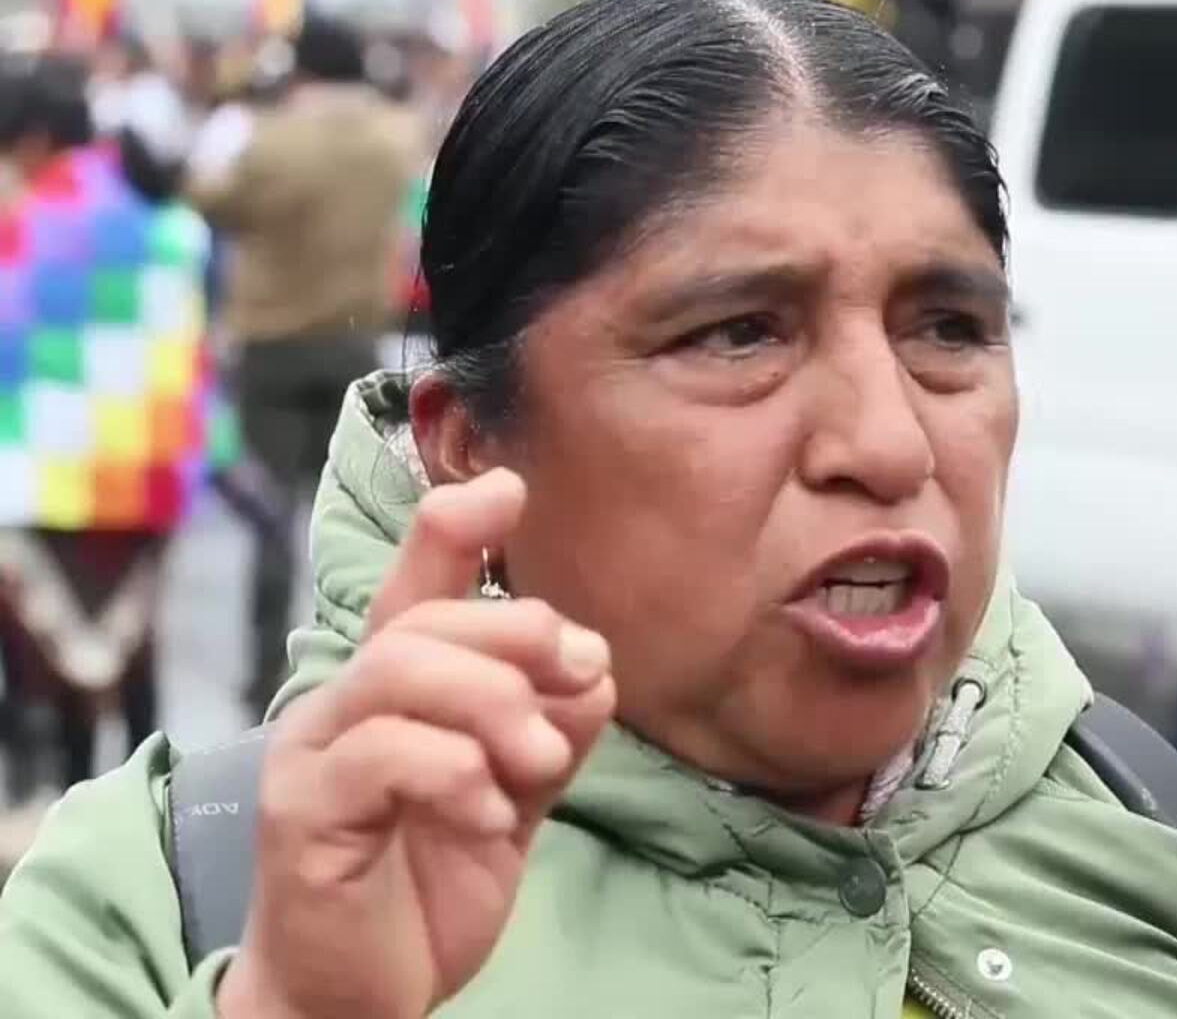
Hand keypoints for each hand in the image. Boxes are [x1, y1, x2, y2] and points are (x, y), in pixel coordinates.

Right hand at [216, 469, 616, 1018]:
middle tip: (582, 679)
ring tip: (540, 763)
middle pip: (424, 620)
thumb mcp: (512, 795)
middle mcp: (343, 704)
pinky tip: (492, 819)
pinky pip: (384, 755)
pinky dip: (457, 775)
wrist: (360, 993)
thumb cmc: (429, 883)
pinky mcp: (301, 815)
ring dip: (495, 705)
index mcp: (395, 690)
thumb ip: (548, 729)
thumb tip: (595, 670)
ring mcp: (313, 755)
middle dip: (517, 635)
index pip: (415, 585)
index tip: (508, 488)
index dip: (454, 530)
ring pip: (400, 669)